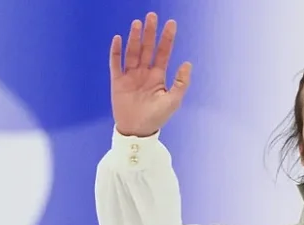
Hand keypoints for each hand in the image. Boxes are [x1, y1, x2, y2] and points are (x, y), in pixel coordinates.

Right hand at [110, 12, 191, 137]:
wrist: (137, 130)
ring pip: (133, 52)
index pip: (163, 53)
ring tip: (138, 23)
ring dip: (135, 38)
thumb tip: (187, 63)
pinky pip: (116, 63)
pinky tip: (118, 39)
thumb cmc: (157, 117)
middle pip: (147, 48)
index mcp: (158, 76)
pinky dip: (116, 52)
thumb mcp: (173, 100)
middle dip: (150, 33)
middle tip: (152, 16)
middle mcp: (144, 72)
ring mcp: (130, 75)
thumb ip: (180, 82)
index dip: (167, 39)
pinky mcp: (118, 81)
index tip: (171, 24)